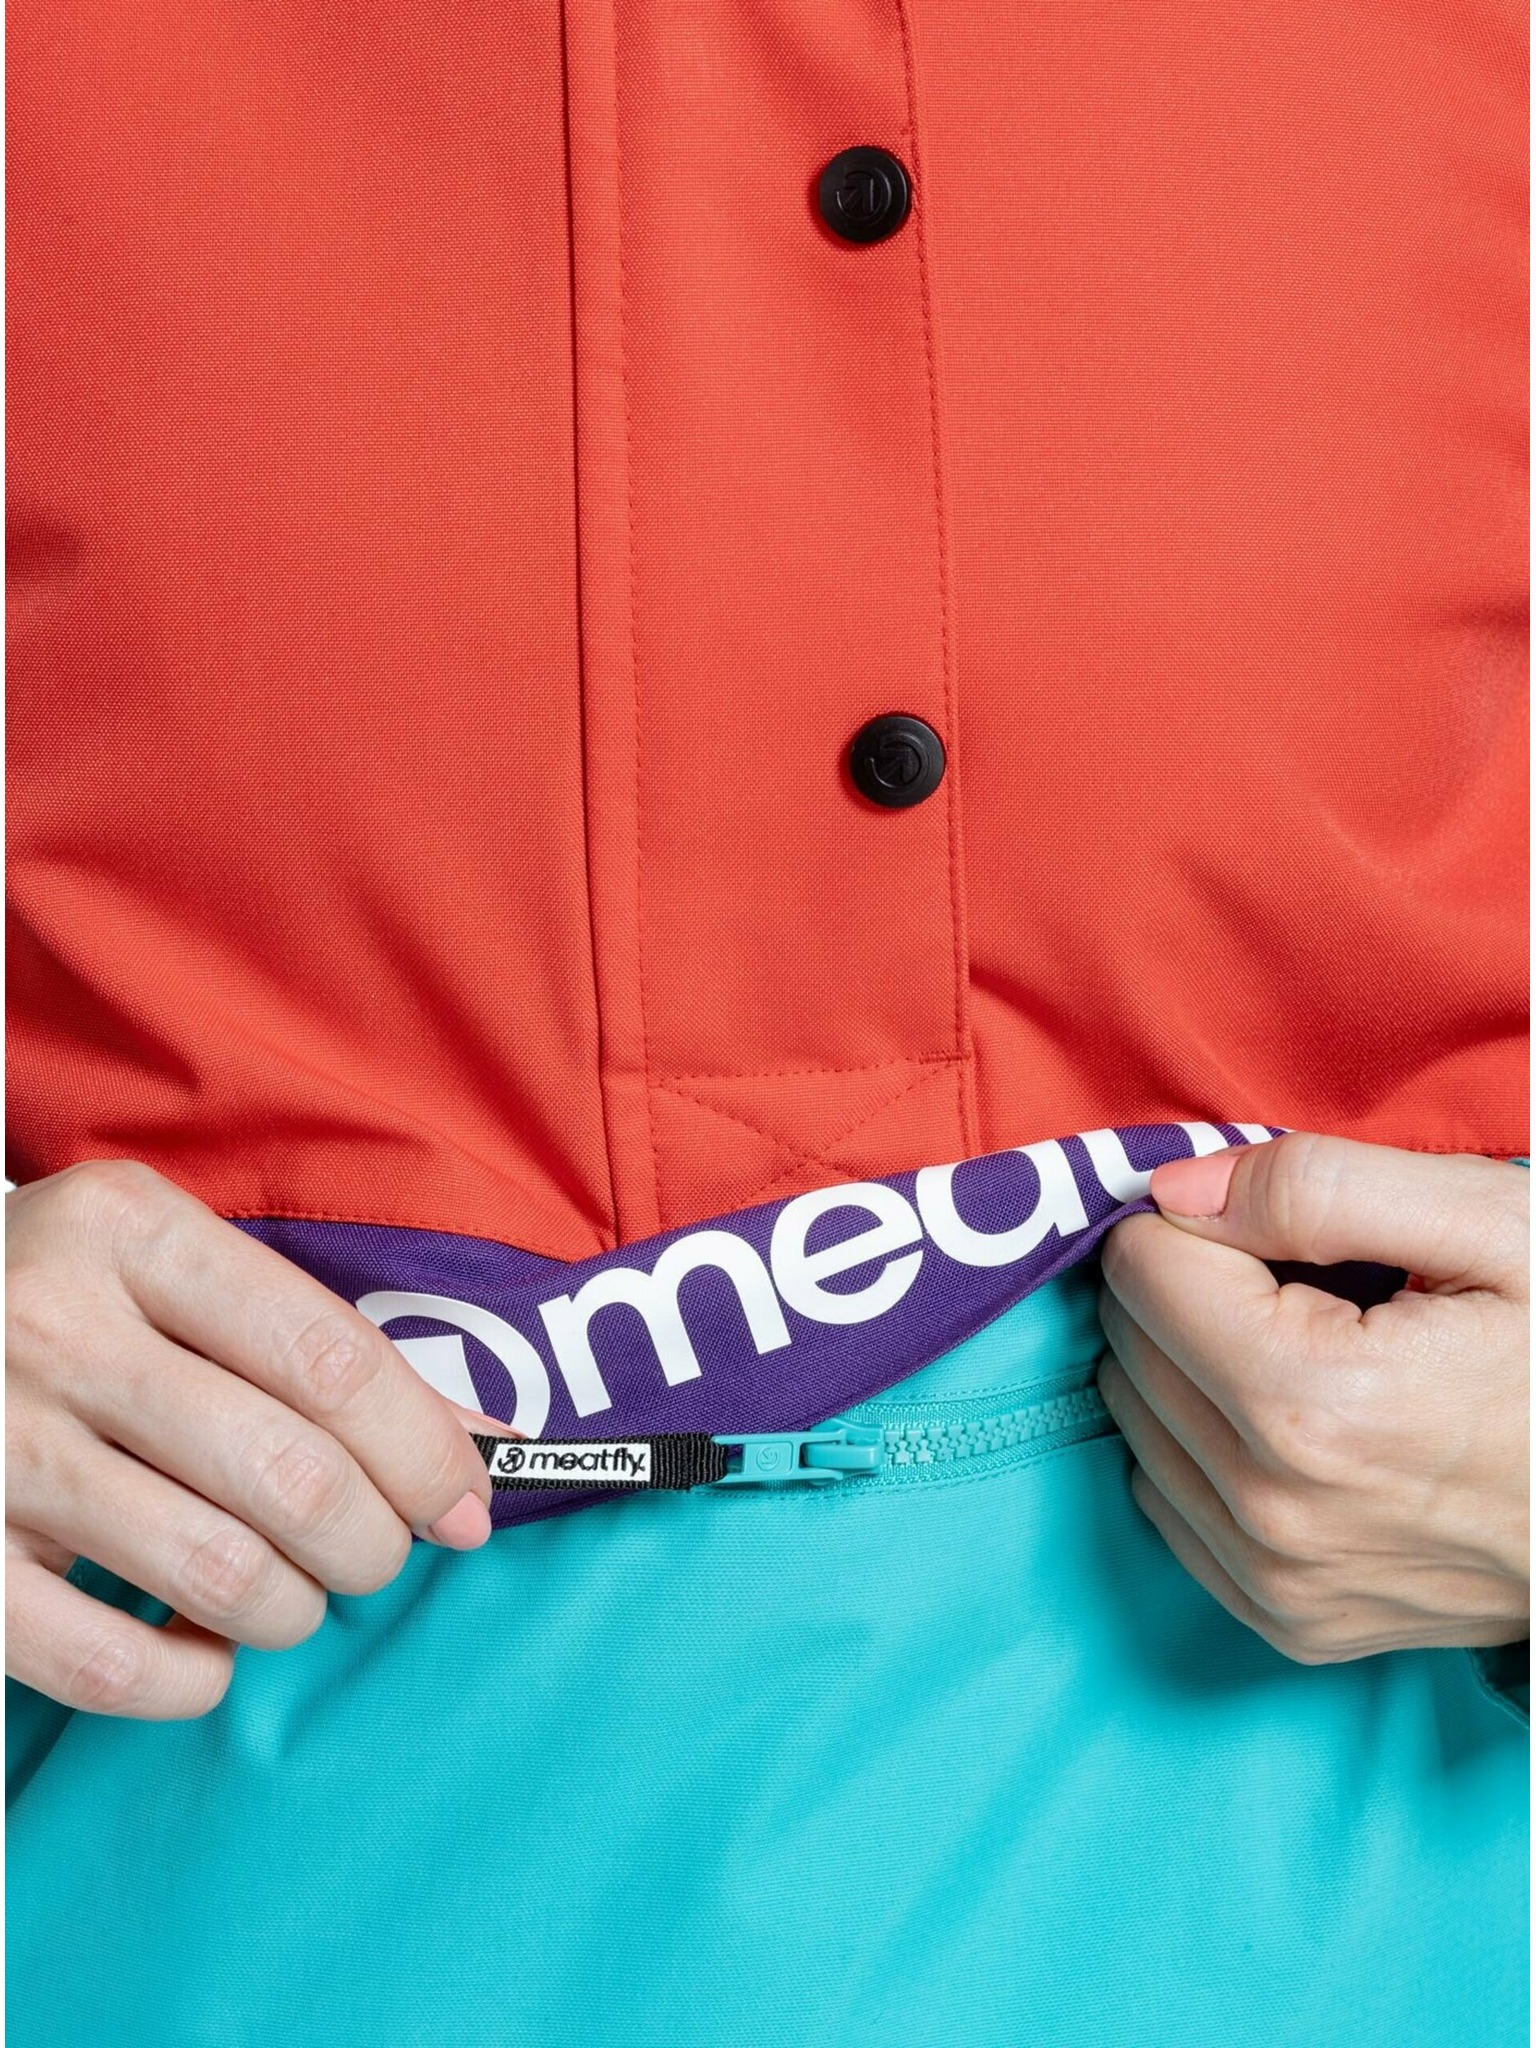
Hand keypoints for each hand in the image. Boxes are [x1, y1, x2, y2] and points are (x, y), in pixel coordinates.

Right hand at [6, 1161, 492, 1718]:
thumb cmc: (60, 1300)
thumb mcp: (168, 1267)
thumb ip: (313, 1339)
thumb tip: (483, 1441)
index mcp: (128, 1231)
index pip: (330, 1357)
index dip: (424, 1447)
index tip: (466, 1499)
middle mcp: (54, 1327)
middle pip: (291, 1473)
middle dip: (373, 1540)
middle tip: (375, 1552)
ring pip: (219, 1573)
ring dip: (293, 1609)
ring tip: (292, 1595)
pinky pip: (112, 1666)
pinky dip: (191, 1679)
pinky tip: (200, 1648)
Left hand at [1098, 1134, 1528, 1662]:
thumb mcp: (1494, 1225)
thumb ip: (1317, 1186)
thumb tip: (1174, 1188)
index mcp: (1312, 1399)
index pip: (1143, 1267)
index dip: (1204, 1221)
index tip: (1271, 1225)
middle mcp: (1275, 1506)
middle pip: (1128, 1343)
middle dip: (1189, 1287)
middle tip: (1295, 1280)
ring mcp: (1279, 1580)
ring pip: (1135, 1422)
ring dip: (1187, 1366)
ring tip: (1304, 1347)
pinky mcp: (1290, 1624)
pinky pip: (1168, 1504)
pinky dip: (1201, 1447)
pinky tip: (1291, 1421)